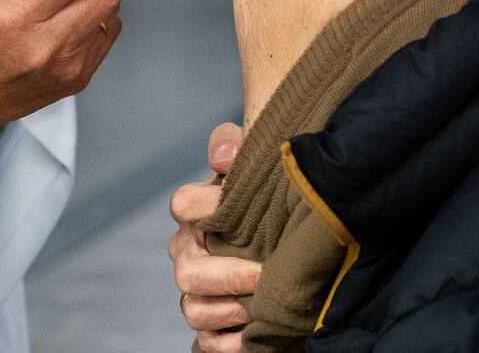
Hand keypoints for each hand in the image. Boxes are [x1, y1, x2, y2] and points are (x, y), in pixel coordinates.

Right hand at [170, 123, 258, 352]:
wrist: (295, 250)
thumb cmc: (269, 203)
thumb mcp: (257, 166)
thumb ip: (234, 145)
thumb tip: (224, 155)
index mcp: (195, 214)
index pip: (183, 204)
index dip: (207, 209)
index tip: (241, 217)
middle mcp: (188, 253)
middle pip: (187, 271)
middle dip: (229, 275)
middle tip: (265, 273)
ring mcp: (196, 294)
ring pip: (195, 310)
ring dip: (234, 309)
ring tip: (266, 300)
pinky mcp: (211, 329)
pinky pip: (209, 343)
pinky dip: (234, 341)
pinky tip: (258, 329)